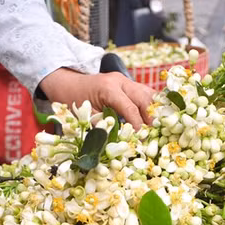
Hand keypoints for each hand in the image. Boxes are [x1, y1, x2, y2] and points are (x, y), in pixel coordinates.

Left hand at [38, 68, 155, 128]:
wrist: (68, 84)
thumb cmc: (73, 99)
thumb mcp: (84, 116)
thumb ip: (101, 128)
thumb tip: (115, 144)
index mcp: (108, 89)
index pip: (130, 108)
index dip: (138, 125)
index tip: (141, 138)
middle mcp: (120, 81)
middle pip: (144, 98)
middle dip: (151, 116)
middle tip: (154, 133)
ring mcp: (125, 80)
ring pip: (147, 93)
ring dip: (153, 110)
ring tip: (156, 126)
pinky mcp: (127, 83)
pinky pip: (143, 93)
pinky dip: (149, 105)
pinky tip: (153, 117)